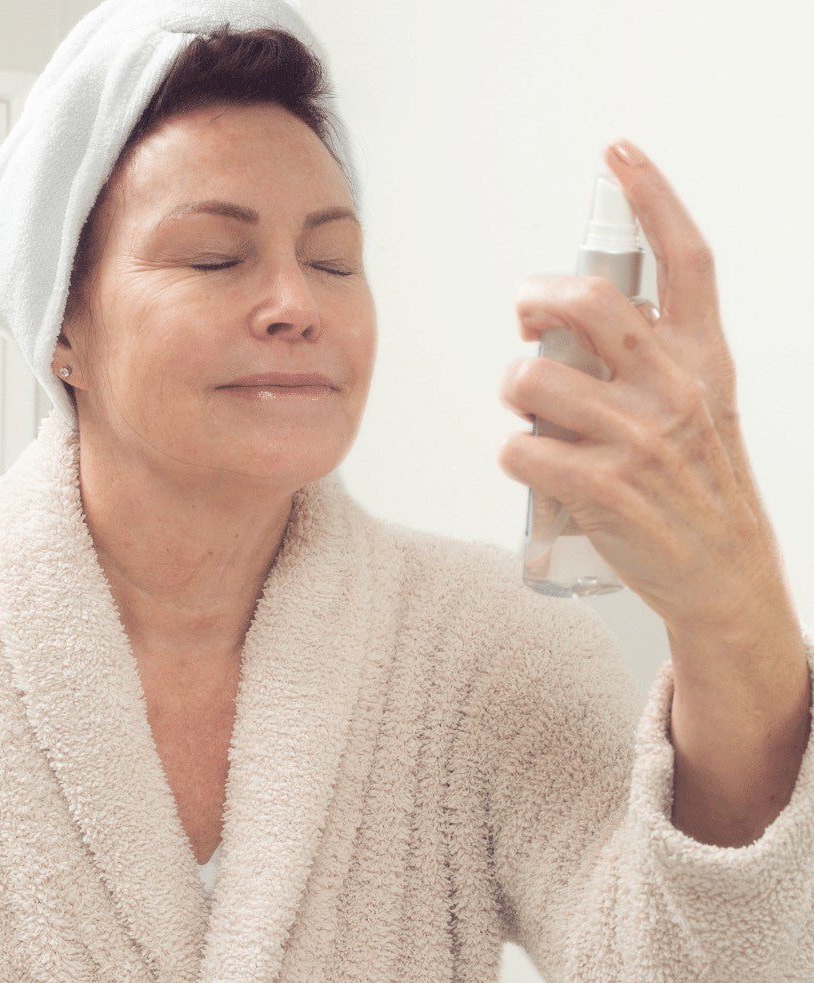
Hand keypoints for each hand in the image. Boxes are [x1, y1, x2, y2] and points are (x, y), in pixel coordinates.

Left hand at [499, 140, 774, 633]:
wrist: (723, 575)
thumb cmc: (697, 485)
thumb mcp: (700, 405)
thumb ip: (653, 355)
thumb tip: (577, 313)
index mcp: (703, 360)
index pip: (686, 260)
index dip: (653, 196)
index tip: (619, 153)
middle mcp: (674, 390)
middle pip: (587, 304)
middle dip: (536, 299)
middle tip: (528, 319)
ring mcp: (638, 442)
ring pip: (531, 380)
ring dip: (513, 390)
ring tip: (530, 413)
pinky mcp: (603, 491)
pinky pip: (519, 450)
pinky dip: (513, 454)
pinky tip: (535, 465)